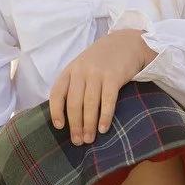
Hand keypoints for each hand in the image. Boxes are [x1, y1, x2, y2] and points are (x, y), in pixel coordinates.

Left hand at [49, 29, 153, 144]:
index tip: (59, 127)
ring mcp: (98, 73)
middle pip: (74, 103)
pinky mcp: (114, 76)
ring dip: (88, 125)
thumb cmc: (104, 59)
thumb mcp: (84, 65)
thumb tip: (69, 113)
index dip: (56, 111)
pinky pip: (107, 100)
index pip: (57, 92)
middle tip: (77, 141)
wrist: (127, 42)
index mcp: (71, 70)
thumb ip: (76, 83)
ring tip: (89, 139)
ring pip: (89, 104)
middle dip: (74, 125)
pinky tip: (103, 128)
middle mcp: (81, 71)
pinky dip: (105, 116)